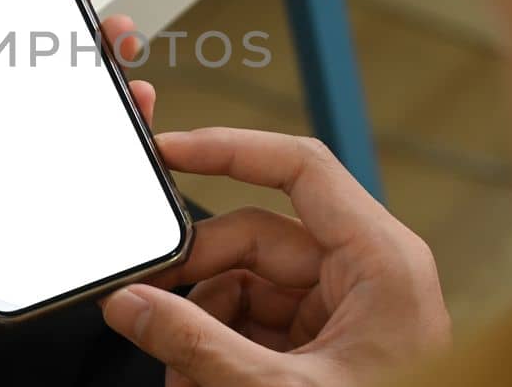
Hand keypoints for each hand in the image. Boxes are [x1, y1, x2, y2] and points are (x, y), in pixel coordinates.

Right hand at [102, 128, 449, 386]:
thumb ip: (198, 346)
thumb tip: (131, 306)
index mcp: (380, 259)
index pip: (298, 167)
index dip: (230, 148)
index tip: (170, 152)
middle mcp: (366, 273)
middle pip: (256, 236)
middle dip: (195, 276)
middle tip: (142, 304)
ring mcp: (346, 310)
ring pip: (248, 285)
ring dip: (202, 323)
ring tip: (178, 371)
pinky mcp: (328, 345)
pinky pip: (258, 324)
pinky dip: (221, 348)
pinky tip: (198, 381)